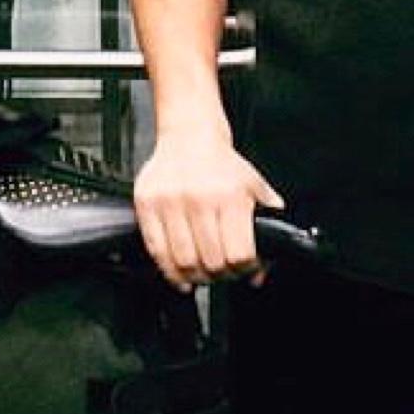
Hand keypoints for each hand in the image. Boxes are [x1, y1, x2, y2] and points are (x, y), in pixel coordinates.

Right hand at [133, 125, 285, 293]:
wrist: (190, 136)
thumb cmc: (222, 164)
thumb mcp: (254, 186)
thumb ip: (266, 222)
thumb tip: (266, 263)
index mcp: (230, 196)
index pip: (239, 254)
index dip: (244, 269)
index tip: (245, 269)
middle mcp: (200, 199)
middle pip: (212, 262)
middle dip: (221, 275)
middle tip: (223, 273)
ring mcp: (170, 202)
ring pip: (184, 262)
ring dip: (196, 277)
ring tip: (202, 274)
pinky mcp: (147, 204)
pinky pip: (157, 251)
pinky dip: (169, 272)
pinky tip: (180, 275)